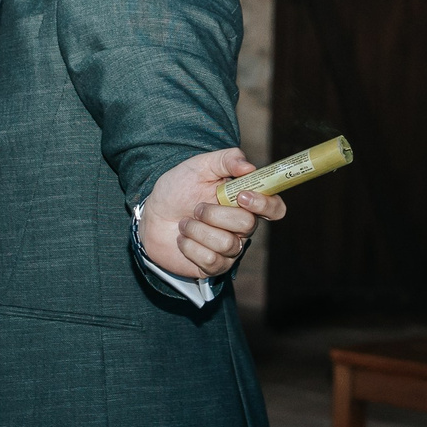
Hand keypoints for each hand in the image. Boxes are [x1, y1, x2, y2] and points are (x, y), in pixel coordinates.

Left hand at [137, 147, 284, 279]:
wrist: (151, 216)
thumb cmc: (178, 189)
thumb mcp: (199, 166)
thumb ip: (226, 159)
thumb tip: (249, 166)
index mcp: (245, 202)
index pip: (275, 208)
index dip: (265, 204)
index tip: (241, 196)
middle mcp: (242, 228)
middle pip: (247, 224)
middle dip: (215, 214)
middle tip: (196, 207)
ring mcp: (229, 249)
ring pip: (227, 244)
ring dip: (197, 230)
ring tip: (184, 223)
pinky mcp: (214, 267)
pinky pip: (211, 260)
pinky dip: (190, 246)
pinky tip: (182, 239)